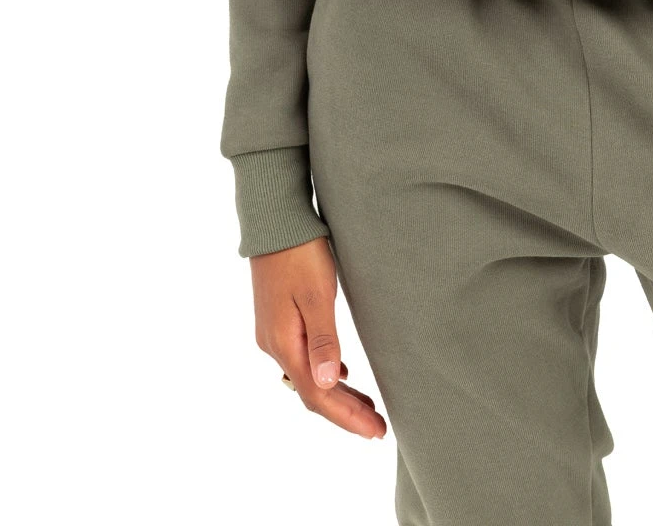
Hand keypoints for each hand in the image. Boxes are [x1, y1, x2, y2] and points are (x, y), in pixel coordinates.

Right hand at [250, 237, 386, 438]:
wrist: (274, 221)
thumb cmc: (300, 253)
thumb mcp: (317, 294)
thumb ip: (323, 339)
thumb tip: (327, 384)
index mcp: (284, 343)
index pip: (317, 395)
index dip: (347, 417)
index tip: (376, 432)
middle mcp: (274, 345)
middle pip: (311, 392)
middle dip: (345, 412)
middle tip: (378, 427)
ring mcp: (274, 333)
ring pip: (307, 376)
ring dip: (337, 394)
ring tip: (368, 407)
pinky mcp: (278, 321)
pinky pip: (303, 359)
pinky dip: (324, 373)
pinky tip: (342, 375)